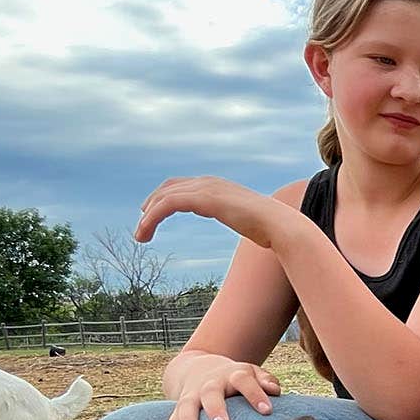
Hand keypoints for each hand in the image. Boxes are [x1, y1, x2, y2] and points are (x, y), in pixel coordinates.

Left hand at [136, 177, 303, 249]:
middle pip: (169, 187)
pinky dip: (153, 217)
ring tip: (140, 236)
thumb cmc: (269, 228)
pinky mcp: (204, 198)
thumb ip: (240, 218)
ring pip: (164, 197)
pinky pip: (168, 204)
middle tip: (142, 228)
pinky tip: (146, 230)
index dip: (163, 197)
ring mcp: (207, 188)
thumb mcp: (248, 221)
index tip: (151, 215)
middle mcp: (210, 182)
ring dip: (148, 216)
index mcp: (218, 186)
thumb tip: (250, 230)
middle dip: (151, 206)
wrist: (280, 225)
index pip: (181, 186)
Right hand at [162, 354, 281, 419]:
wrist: (201, 369)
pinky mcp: (178, 410)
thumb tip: (275, 391)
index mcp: (232, 376)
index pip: (244, 382)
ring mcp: (191, 397)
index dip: (255, 395)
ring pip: (186, 407)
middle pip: (211, 394)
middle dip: (216, 410)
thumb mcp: (252, 373)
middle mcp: (210, 385)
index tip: (267, 411)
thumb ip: (265, 380)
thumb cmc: (237, 379)